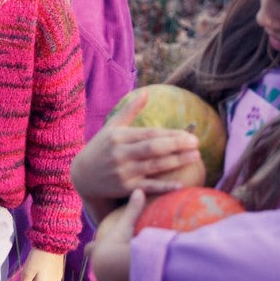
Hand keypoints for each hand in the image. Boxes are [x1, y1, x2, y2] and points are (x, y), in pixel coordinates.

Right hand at [71, 89, 204, 223]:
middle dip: (177, 145)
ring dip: (177, 162)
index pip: (150, 134)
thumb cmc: (101, 148)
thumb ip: (130, 110)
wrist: (82, 175)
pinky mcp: (125, 188)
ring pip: (155, 166)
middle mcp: (121, 153)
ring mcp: (123, 172)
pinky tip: (180, 184)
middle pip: (154, 148)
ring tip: (195, 157)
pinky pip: (148, 187)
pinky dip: (164, 186)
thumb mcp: (112, 127)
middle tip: (197, 143)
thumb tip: (146, 91)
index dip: (171, 134)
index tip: (189, 134)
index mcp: (120, 136)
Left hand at [89, 191, 145, 280]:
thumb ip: (132, 209)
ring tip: (124, 273)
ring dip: (116, 276)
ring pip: (109, 279)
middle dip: (105, 264)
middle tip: (112, 261)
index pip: (90, 249)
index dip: (91, 248)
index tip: (91, 246)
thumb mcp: (126, 224)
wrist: (119, 269)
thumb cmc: (118, 244)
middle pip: (98, 266)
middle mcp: (99, 268)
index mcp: (97, 251)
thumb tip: (139, 190)